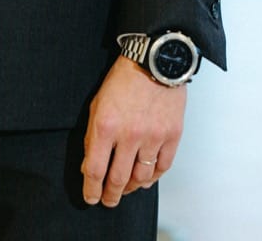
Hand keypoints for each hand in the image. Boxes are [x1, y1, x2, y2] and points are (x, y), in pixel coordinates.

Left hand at [81, 55, 185, 206]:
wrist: (154, 61)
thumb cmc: (123, 80)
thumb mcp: (97, 104)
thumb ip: (92, 137)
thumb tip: (90, 166)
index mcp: (105, 126)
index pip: (95, 170)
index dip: (91, 190)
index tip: (91, 198)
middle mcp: (129, 135)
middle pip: (118, 179)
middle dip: (111, 195)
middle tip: (108, 201)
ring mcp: (153, 137)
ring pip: (141, 178)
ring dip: (131, 189)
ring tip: (125, 191)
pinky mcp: (172, 135)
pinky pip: (163, 167)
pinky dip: (153, 178)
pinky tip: (146, 180)